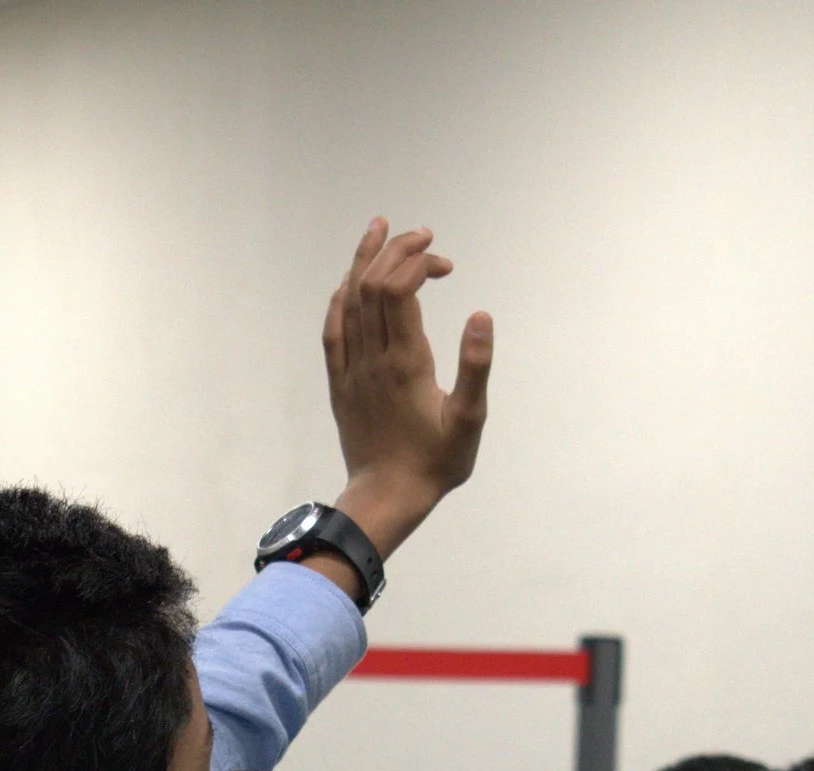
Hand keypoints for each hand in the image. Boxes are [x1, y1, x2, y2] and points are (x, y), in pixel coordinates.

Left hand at [321, 217, 493, 565]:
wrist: (387, 497)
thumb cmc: (435, 463)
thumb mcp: (469, 419)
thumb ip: (476, 366)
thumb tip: (480, 315)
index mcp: (405, 363)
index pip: (399, 291)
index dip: (417, 263)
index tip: (443, 261)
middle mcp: (372, 360)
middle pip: (372, 286)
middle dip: (395, 252)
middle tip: (423, 236)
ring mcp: (351, 370)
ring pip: (349, 301)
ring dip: (363, 261)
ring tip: (379, 230)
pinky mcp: (340, 383)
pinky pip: (333, 330)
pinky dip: (341, 298)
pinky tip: (349, 282)